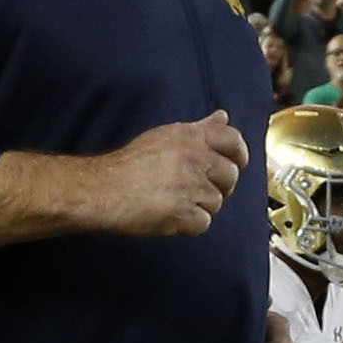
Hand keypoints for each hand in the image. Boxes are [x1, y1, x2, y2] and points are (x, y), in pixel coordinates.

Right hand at [84, 113, 249, 236]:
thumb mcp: (166, 136)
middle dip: (220, 186)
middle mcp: (193, 158)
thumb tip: (223, 117)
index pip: (233, 140)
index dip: (239, 154)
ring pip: (217, 202)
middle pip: (230, 175)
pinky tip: (170, 216)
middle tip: (198, 190)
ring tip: (175, 202)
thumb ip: (199, 129)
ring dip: (200, 207)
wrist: (102, 189)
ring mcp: (189, 186)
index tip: (236, 163)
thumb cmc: (129, 164)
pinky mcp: (181, 212)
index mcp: (189, 136)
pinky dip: (189, 225)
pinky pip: (202, 223)